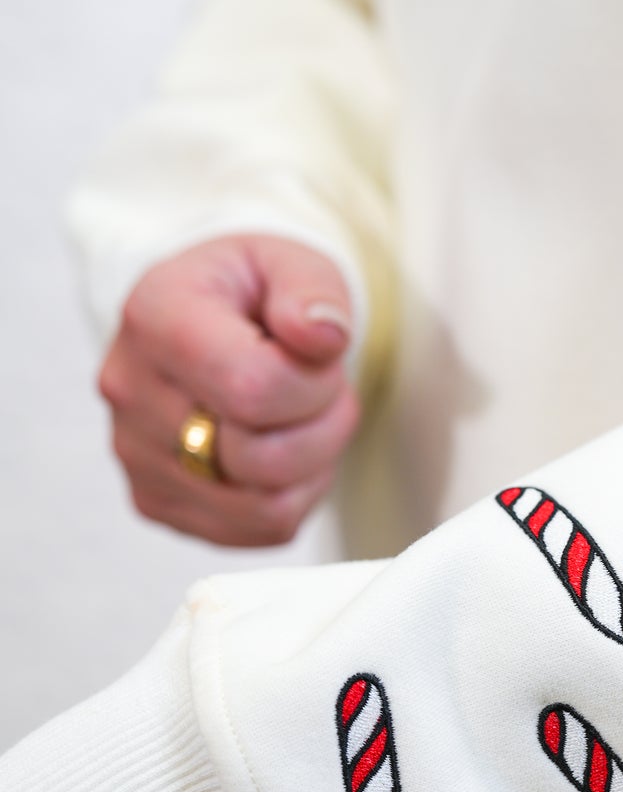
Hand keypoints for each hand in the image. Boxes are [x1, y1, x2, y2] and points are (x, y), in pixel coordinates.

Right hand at [99, 233, 361, 546]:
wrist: (201, 320)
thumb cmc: (249, 293)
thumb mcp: (290, 263)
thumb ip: (313, 291)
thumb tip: (322, 336)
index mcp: (154, 318)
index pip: (251, 389)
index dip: (312, 383)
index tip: (314, 353)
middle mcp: (130, 392)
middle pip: (261, 458)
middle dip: (320, 425)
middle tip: (316, 387)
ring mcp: (136, 457)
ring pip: (267, 506)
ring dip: (312, 465)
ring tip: (299, 416)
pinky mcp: (156, 503)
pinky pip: (261, 528)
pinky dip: (292, 495)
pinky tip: (279, 447)